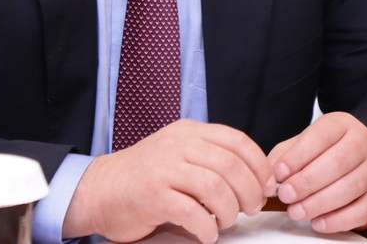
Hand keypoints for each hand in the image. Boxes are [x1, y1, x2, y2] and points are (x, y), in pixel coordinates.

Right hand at [62, 120, 277, 243]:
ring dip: (229, 211)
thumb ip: (211, 158)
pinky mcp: (152, 195)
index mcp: (189, 132)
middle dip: (249, 192)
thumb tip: (256, 177)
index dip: (259, 166)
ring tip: (225, 222)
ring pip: (216, 188)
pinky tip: (207, 233)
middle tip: (250, 209)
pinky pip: (193, 212)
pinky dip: (207, 228)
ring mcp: (164, 168)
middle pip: (231, 166)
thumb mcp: (179, 154)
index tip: (266, 185)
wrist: (100, 189)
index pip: (237, 141)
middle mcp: (178, 145)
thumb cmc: (145, 176)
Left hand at [267, 111, 366, 232]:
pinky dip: (337, 220)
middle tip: (286, 195)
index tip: (279, 172)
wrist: (357, 165)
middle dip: (307, 182)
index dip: (298, 155)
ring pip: (349, 188)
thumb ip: (284, 156)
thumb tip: (270, 174)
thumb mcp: (301, 145)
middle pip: (337, 162)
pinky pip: (360, 211)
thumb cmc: (324, 153)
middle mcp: (361, 143)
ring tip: (296, 211)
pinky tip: (318, 222)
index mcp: (341, 124)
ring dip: (319, 203)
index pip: (321, 136)